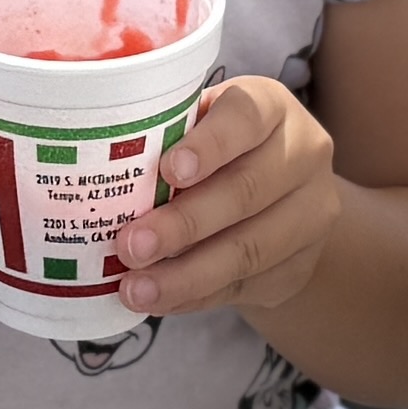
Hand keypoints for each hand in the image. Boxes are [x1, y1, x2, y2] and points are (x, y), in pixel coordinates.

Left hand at [110, 78, 335, 322]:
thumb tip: (96, 174)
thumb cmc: (216, 150)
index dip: (209, 145)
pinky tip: (159, 300)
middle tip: (129, 245)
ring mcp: (310, 214)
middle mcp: (302, 155)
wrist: (280, 200)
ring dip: (186, 274)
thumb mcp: (199, 126)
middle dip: (183, 223)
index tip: (168, 171)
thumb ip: (165, 137)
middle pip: (246, 191)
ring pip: (249, 249)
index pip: (246, 116)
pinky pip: (245, 285)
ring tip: (135, 288)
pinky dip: (196, 295)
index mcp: (271, 108)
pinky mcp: (299, 265)